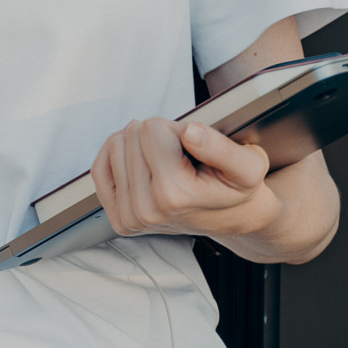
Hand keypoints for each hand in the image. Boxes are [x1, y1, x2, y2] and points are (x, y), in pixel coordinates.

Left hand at [91, 117, 277, 241]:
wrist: (232, 217)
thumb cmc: (237, 188)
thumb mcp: (248, 165)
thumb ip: (221, 148)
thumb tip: (190, 132)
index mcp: (174, 195)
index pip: (153, 128)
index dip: (178, 129)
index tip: (195, 148)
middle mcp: (146, 211)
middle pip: (132, 135)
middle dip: (159, 137)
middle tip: (183, 158)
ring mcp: (130, 218)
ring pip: (116, 145)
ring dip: (141, 146)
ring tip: (168, 164)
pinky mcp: (119, 219)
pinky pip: (100, 168)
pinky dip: (118, 156)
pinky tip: (142, 162)